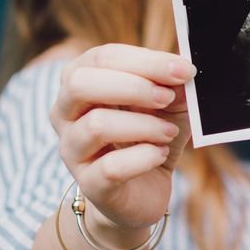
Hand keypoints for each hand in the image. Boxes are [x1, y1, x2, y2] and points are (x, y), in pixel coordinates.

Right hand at [51, 44, 195, 236]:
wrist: (143, 192)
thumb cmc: (149, 136)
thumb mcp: (168, 105)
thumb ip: (174, 85)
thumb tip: (184, 70)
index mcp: (80, 81)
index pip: (103, 58)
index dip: (146, 61)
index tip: (183, 70)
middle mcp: (65, 113)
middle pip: (80, 84)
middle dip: (132, 86)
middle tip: (167, 97)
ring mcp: (72, 150)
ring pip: (96, 125)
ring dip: (143, 125)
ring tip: (169, 132)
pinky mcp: (89, 184)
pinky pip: (111, 167)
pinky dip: (144, 157)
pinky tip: (160, 155)